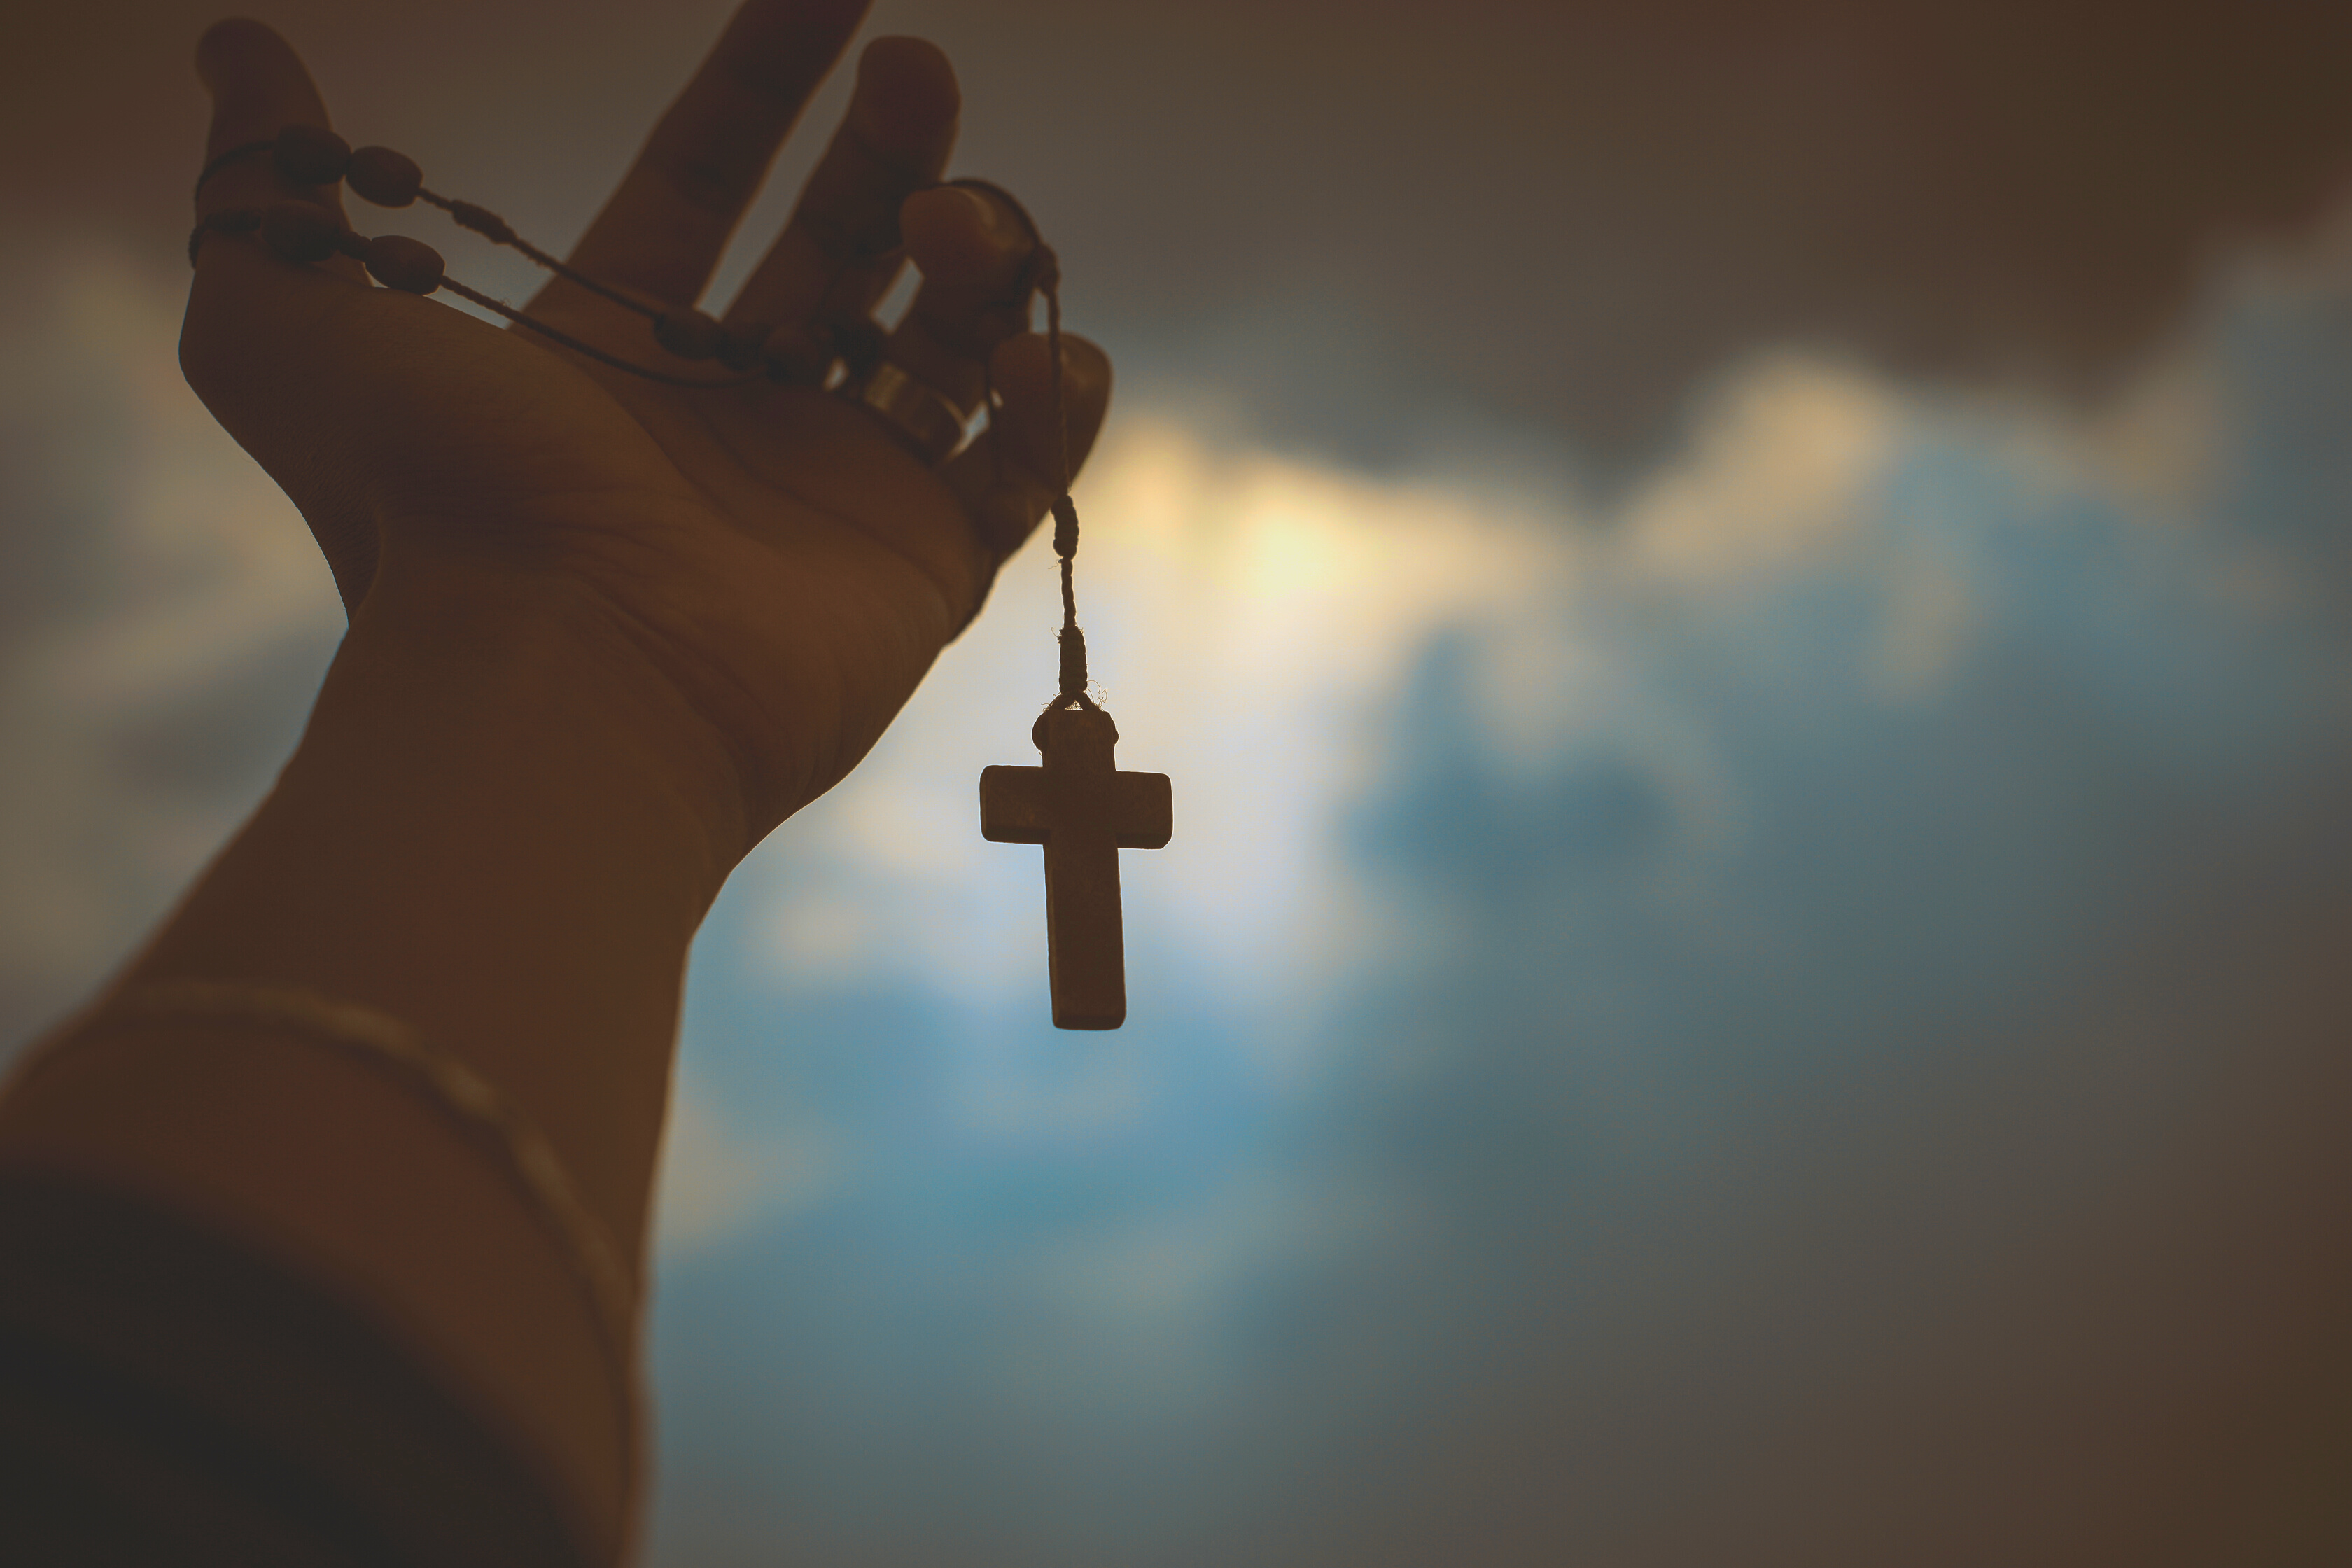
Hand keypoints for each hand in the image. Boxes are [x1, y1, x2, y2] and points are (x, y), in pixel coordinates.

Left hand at [180, 4, 1110, 849]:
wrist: (560, 675)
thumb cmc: (432, 510)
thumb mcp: (287, 326)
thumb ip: (266, 182)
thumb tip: (236, 53)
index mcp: (616, 354)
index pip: (708, 180)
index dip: (765, 81)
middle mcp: (733, 417)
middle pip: (843, 245)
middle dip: (890, 150)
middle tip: (918, 74)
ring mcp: (835, 495)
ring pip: (943, 343)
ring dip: (976, 260)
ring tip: (961, 230)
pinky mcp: (922, 573)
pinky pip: (1020, 473)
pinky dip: (1052, 405)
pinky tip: (1041, 351)